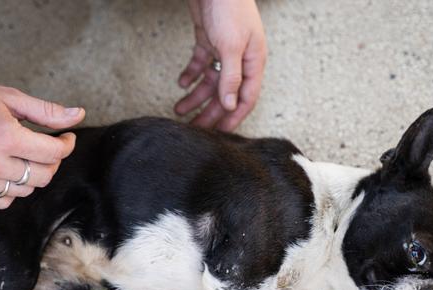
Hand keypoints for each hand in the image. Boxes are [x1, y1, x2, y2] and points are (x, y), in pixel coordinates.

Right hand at [0, 74, 84, 208]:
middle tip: (46, 147)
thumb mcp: (9, 97)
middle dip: (52, 161)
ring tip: (24, 156)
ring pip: (26, 190)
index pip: (53, 154)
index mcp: (6, 137)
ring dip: (33, 175)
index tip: (65, 137)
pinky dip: (12, 189)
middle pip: (43, 176)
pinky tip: (8, 170)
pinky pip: (4, 200)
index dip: (66, 145)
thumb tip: (78, 115)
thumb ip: (46, 111)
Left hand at [175, 0, 266, 131]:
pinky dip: (190, 75)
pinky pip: (200, 65)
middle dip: (209, 112)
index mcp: (253, 62)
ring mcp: (224, 51)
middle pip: (224, 93)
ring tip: (179, 110)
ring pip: (210, 82)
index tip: (219, 134)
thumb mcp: (232, 46)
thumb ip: (231, 77)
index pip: (246, 98)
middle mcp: (240, 60)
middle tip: (194, 129)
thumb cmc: (230, 8)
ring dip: (195, 97)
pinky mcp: (208, 42)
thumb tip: (229, 105)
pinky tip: (181, 84)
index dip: (233, 117)